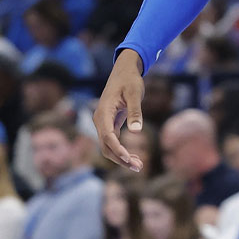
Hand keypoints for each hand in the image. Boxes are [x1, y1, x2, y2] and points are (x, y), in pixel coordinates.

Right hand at [94, 49, 145, 170]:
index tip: (128, 159)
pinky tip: (134, 158)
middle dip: (120, 158)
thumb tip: (136, 131)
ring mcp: (103, 123)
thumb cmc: (130, 80)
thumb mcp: (135, 93)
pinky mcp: (109, 124)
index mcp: (104, 111)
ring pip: (108, 146)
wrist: (124, 71)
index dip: (117, 149)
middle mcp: (100, 120)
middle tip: (138, 167)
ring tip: (139, 166)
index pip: (107, 136)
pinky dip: (121, 151)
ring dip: (121, 158)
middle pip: (105, 146)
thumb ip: (135, 112)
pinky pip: (112, 142)